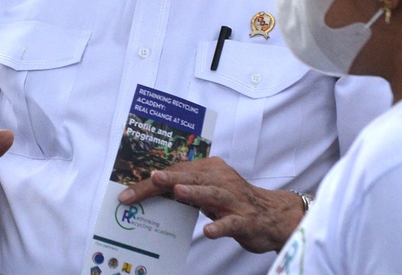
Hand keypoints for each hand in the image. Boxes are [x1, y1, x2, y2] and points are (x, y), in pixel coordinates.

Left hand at [117, 157, 303, 253]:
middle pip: (191, 179)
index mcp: (211, 170)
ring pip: (212, 193)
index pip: (177, 172)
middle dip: (169, 180)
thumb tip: (154, 191)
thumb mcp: (211, 191)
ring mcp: (234, 200)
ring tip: (177, 193)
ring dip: (195, 193)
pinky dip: (220, 226)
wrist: (274, 216)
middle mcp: (222, 180)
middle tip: (150, 179)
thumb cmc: (236, 202)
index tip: (128, 193)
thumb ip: (187, 189)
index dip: (152, 181)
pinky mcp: (245, 220)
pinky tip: (208, 231)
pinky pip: (231, 223)